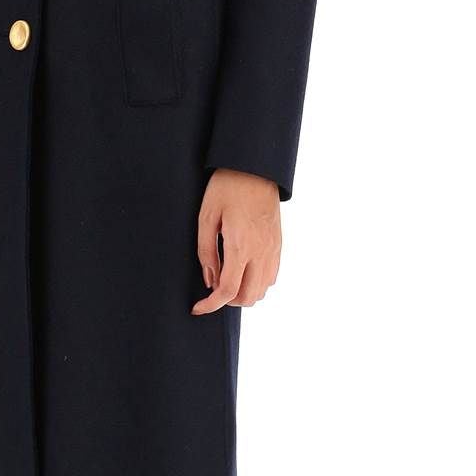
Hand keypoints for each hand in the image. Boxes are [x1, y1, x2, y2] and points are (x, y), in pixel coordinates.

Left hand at [191, 169, 281, 314]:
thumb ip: (206, 252)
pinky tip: (243, 270)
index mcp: (240, 245)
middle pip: (248, 297)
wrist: (255, 168)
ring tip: (226, 279)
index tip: (197, 308)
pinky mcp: (278, 245)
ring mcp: (273, 249)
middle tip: (212, 289)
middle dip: (227, 301)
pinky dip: (256, 283)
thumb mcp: (206, 218)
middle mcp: (261, 251)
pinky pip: (271, 277)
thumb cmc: (227, 188)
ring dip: (243, 293)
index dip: (211, 305)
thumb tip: (210, 281)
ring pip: (262, 291)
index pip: (228, 290)